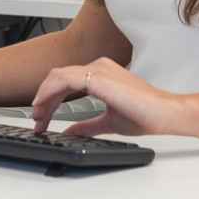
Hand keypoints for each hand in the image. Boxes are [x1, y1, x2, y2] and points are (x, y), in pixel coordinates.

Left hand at [30, 58, 182, 138]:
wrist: (162, 113)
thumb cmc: (144, 114)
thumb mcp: (107, 122)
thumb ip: (87, 125)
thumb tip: (70, 132)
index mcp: (101, 73)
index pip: (66, 81)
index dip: (50, 99)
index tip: (43, 119)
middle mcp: (98, 66)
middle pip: (58, 78)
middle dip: (43, 99)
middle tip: (36, 120)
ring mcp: (98, 69)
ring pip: (57, 77)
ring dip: (43, 97)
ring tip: (38, 117)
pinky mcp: (98, 77)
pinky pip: (64, 80)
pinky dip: (50, 93)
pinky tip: (44, 107)